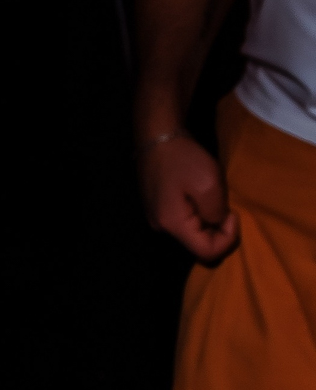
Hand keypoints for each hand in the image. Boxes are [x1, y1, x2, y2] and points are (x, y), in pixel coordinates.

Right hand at [142, 131, 239, 262]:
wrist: (158, 137)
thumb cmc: (184, 159)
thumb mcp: (210, 185)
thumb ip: (216, 212)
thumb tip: (217, 222)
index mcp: (173, 224)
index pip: (207, 252)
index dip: (228, 238)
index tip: (232, 212)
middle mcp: (161, 226)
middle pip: (198, 245)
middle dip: (219, 230)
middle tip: (225, 204)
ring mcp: (157, 217)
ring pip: (192, 233)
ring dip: (209, 221)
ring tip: (212, 197)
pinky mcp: (158, 208)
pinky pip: (184, 222)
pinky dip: (198, 214)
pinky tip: (199, 195)